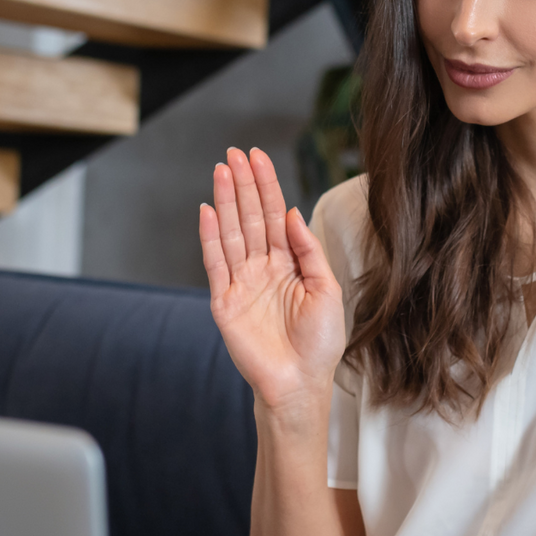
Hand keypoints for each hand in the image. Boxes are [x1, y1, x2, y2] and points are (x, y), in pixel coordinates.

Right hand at [199, 148, 344, 415]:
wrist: (300, 383)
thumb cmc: (320, 343)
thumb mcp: (327, 290)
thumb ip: (310, 250)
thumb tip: (293, 212)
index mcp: (289, 264)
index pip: (275, 216)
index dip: (267, 186)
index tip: (258, 157)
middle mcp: (263, 269)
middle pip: (251, 218)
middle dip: (244, 185)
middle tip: (235, 153)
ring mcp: (241, 283)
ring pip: (232, 232)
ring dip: (226, 201)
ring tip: (221, 170)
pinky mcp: (224, 301)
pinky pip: (215, 263)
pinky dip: (210, 236)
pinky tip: (208, 210)